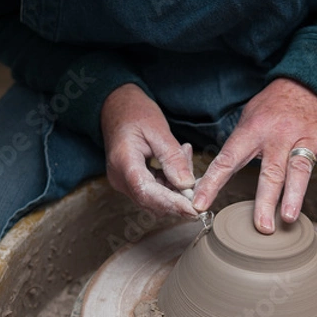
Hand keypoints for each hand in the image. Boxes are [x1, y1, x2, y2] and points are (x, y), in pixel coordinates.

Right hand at [101, 83, 196, 216]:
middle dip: (177, 201)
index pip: (146, 192)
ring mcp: (123, 182)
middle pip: (151, 201)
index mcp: (123, 162)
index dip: (171, 203)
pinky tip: (178, 166)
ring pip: (154, 199)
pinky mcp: (131, 182)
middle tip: (200, 190)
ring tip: (186, 161)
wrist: (116, 106)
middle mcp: (120, 178)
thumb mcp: (158, 129)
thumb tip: (187, 184)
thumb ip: (172, 157)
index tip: (193, 209)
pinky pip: (153, 191)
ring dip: (175, 191)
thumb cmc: (134, 112)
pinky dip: (169, 184)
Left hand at [193, 78, 316, 232]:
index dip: (212, 183)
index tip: (200, 204)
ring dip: (294, 194)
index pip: (228, 160)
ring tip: (288, 217)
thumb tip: (209, 180)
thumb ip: (235, 149)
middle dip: (265, 200)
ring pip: (298, 168)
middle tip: (262, 226)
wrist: (304, 83)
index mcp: (252, 132)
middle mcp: (277, 136)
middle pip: (270, 171)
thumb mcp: (246, 121)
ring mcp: (302, 138)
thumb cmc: (270, 108)